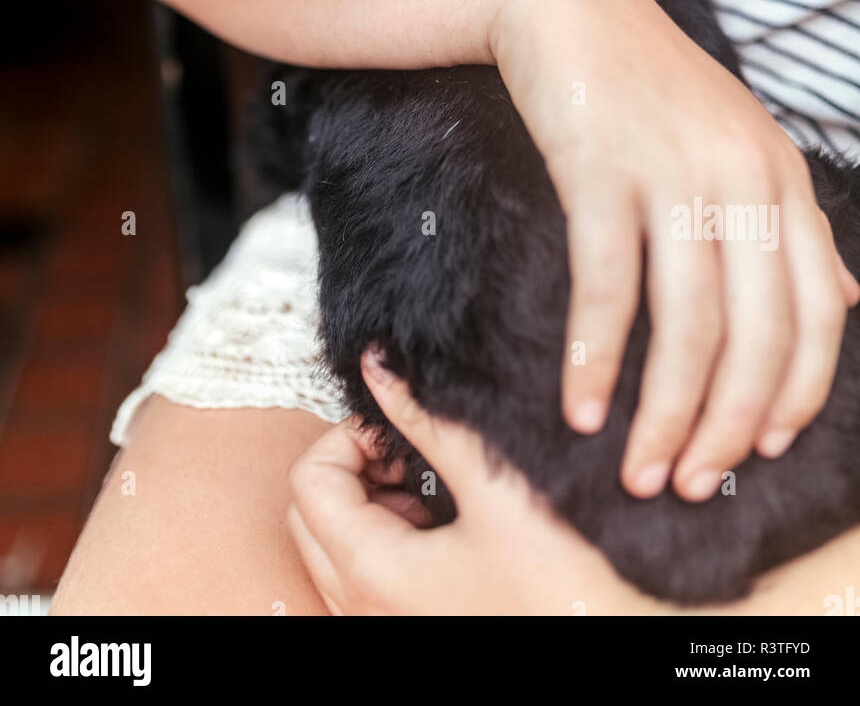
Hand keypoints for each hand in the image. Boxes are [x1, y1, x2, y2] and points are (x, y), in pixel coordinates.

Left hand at [285, 350, 643, 615]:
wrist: (629, 643)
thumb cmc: (571, 585)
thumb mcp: (498, 487)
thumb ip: (430, 419)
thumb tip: (379, 364)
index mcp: (374, 575)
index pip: (309, 480)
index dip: (350, 435)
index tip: (402, 428)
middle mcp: (363, 612)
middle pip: (312, 515)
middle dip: (355, 470)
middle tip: (414, 452)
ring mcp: (384, 628)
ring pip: (337, 549)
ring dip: (374, 505)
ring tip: (440, 488)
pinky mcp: (413, 629)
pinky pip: (366, 579)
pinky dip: (392, 540)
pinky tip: (452, 526)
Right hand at [490, 0, 858, 502]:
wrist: (564, 5)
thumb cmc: (647, 86)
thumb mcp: (738, 144)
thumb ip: (790, 224)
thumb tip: (842, 299)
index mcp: (781, 177)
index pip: (818, 313)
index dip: (795, 394)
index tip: (759, 451)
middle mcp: (742, 176)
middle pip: (756, 334)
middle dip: (727, 425)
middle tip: (689, 483)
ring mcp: (674, 169)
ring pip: (686, 323)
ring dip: (663, 412)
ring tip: (639, 470)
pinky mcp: (602, 167)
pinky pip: (606, 284)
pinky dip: (593, 357)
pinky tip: (578, 406)